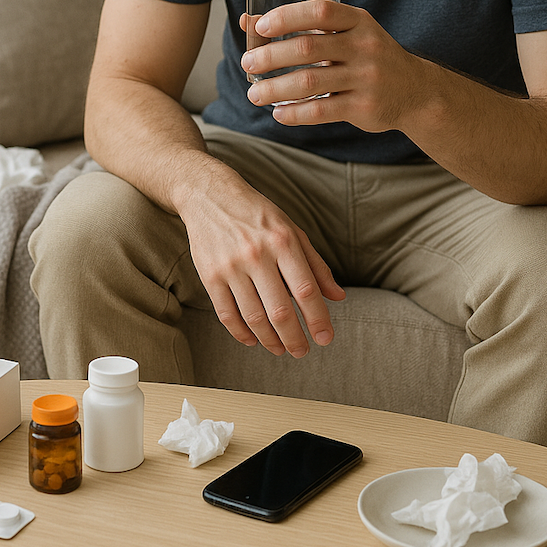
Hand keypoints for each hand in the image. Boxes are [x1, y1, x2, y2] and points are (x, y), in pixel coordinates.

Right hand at [177, 174, 345, 356]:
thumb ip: (316, 264)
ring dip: (270, 340)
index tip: (325, 338)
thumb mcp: (292, 230)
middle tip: (302, 352)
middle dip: (295, 338)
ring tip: (280, 349)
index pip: (306, 290)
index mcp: (283, 241)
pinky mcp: (210, 275)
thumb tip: (337, 296)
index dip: (318, 319)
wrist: (209, 195)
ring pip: (254, 317)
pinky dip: (241, 333)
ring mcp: (231, 266)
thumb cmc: (256, 214)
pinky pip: (227, 314)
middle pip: (280, 311)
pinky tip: (253, 339)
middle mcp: (257, 254)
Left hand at [240, 1, 419, 132]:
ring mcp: (366, 78)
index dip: (287, 17)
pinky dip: (295, 113)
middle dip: (271, 57)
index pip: (320, 11)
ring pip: (310, 83)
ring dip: (275, 89)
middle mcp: (364, 46)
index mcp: (359, 21)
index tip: (260, 27)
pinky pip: (322, 111)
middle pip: (308, 48)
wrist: (415, 91)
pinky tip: (278, 113)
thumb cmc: (369, 57)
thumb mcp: (347, 33)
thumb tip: (249, 21)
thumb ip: (304, 26)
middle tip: (247, 64)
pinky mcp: (365, 107)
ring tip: (254, 94)